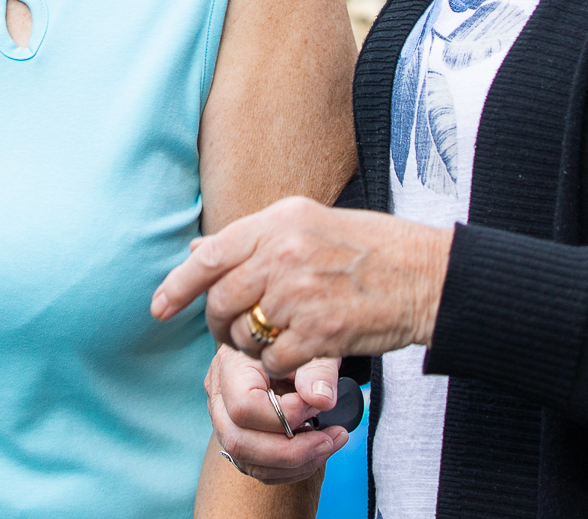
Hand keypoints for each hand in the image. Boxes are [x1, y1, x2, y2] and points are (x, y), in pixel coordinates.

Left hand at [151, 196, 452, 376]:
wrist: (427, 275)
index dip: (178, 285)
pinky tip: (296, 355)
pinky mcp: (319, 334)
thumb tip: (197, 250)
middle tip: (230, 332)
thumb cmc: (371, 248)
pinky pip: (273, 360)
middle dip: (218, 324)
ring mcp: (300, 295)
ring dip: (250, 346)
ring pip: (244, 335)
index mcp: (279, 221)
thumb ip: (253, 237)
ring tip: (273, 339)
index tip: (159, 308)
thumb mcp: (309, 222)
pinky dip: (278, 365)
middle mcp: (284, 254)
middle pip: (221, 301)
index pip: (210, 254)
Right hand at [205, 346, 346, 484]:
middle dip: (290, 450)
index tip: (317, 404)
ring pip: (246, 460)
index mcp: (231, 363)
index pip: (243, 405)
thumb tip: (320, 400)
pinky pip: (256, 467)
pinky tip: (315, 451)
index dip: (284, 414)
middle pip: (238, 440)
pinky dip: (289, 468)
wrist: (289, 341)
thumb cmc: (300, 337)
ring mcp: (222, 417)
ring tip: (329, 443)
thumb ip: (318, 371)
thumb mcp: (314, 345)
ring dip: (294, 463)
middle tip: (330, 438)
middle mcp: (218, 392)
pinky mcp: (237, 435)